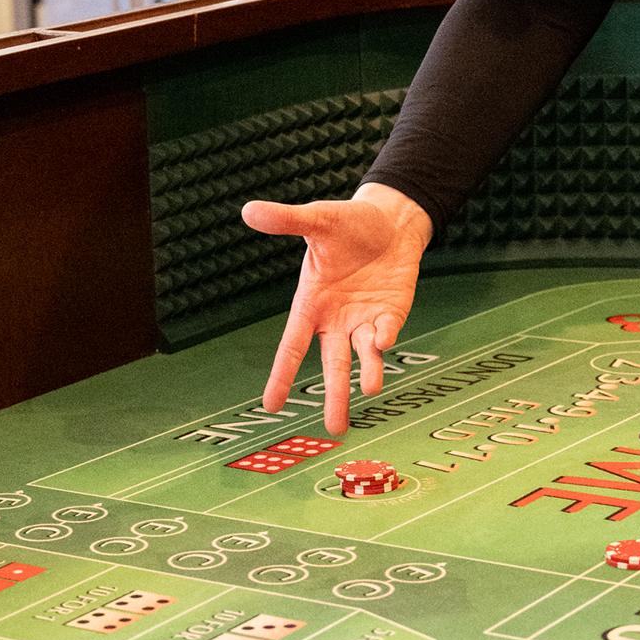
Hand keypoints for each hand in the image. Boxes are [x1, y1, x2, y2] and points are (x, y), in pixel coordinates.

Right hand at [240, 184, 431, 433]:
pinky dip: (384, 340)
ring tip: (370, 390)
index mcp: (311, 305)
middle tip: (334, 429)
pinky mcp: (391, 315)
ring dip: (367, 374)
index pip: (292, 346)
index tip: (272, 405)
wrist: (389, 221)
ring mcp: (365, 321)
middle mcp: (336, 321)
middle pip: (333, 366)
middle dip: (335, 396)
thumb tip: (249, 210)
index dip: (281, 375)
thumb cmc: (347, 224)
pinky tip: (383, 340)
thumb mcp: (316, 221)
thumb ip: (286, 220)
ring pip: (363, 357)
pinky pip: (385, 333)